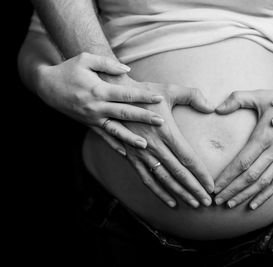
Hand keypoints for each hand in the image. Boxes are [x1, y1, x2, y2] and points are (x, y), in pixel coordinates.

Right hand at [37, 52, 164, 150]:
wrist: (47, 86)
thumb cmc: (68, 69)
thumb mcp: (85, 59)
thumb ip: (107, 63)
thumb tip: (127, 70)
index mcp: (99, 90)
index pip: (126, 94)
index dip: (143, 96)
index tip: (158, 98)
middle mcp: (96, 106)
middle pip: (124, 113)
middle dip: (144, 118)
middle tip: (161, 122)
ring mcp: (92, 118)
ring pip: (115, 130)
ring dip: (130, 138)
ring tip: (144, 145)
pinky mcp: (88, 125)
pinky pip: (103, 137)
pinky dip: (114, 145)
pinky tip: (125, 153)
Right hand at [112, 81, 214, 208]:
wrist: (114, 97)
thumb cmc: (145, 93)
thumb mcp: (170, 90)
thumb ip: (193, 96)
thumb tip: (211, 107)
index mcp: (167, 132)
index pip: (188, 159)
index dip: (201, 174)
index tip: (211, 187)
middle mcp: (155, 146)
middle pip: (179, 173)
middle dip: (194, 189)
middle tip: (207, 202)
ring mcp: (142, 154)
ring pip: (164, 179)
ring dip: (179, 193)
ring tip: (193, 204)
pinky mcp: (132, 157)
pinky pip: (146, 179)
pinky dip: (159, 192)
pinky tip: (170, 202)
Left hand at [213, 87, 272, 209]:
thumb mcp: (259, 96)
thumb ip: (237, 99)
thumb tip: (217, 108)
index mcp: (264, 136)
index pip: (242, 163)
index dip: (227, 177)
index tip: (214, 186)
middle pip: (250, 177)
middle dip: (232, 190)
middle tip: (217, 200)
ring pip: (264, 183)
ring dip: (246, 196)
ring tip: (230, 204)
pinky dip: (265, 196)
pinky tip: (253, 205)